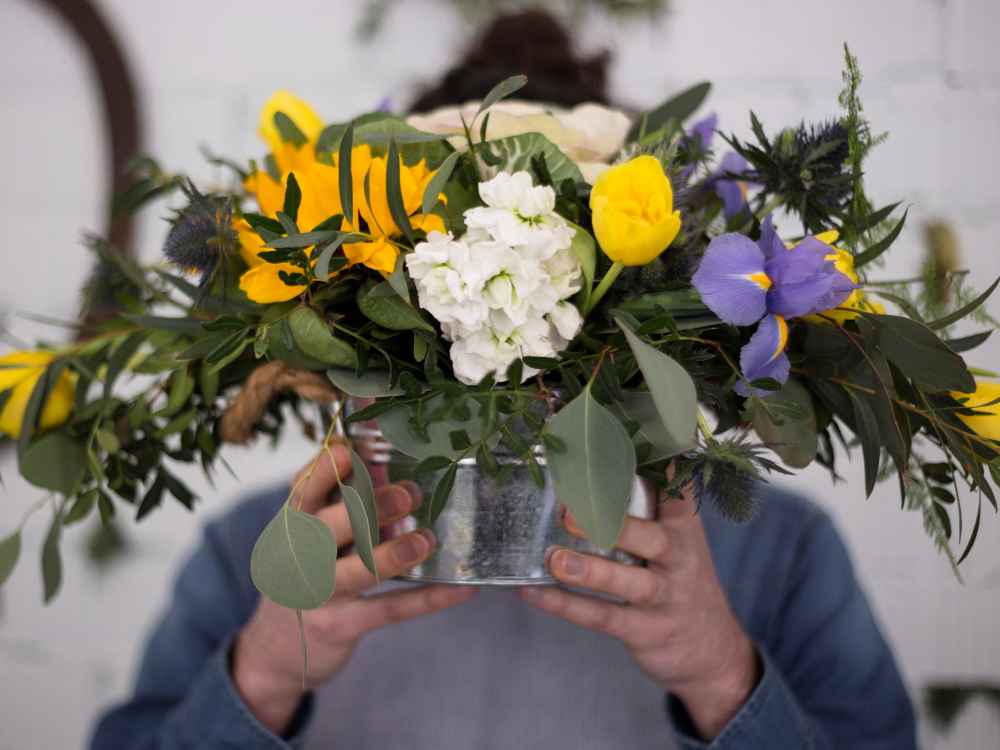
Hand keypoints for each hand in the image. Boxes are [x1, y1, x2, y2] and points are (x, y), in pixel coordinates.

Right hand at [232, 443, 476, 734]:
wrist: (274, 652)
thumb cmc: (302, 576)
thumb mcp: (308, 538)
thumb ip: (338, 502)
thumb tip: (376, 457)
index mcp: (292, 528)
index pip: (303, 493)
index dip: (325, 471)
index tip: (349, 451)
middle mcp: (299, 559)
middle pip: (328, 529)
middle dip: (369, 508)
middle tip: (409, 493)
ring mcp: (319, 595)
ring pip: (356, 571)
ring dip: (394, 554)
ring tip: (426, 539)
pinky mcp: (341, 627)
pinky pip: (388, 610)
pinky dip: (428, 599)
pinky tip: (460, 588)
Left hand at [520, 477, 758, 740]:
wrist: (712, 652)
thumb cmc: (682, 581)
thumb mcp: (680, 541)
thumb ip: (653, 505)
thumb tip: (612, 458)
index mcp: (683, 529)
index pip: (676, 491)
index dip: (655, 467)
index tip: (620, 438)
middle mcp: (677, 559)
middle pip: (650, 539)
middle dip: (612, 525)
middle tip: (569, 512)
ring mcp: (663, 598)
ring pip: (627, 583)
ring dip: (588, 571)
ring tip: (553, 558)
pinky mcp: (644, 631)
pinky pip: (602, 617)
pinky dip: (565, 605)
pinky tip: (534, 592)